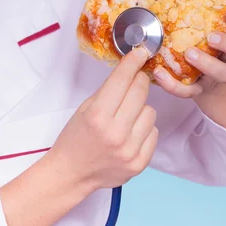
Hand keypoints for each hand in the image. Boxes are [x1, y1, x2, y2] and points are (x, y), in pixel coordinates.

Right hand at [47, 47, 157, 194]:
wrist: (71, 173)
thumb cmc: (75, 137)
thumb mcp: (85, 108)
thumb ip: (109, 91)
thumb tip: (132, 71)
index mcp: (97, 116)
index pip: (122, 80)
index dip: (133, 62)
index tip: (141, 52)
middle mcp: (116, 133)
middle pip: (141, 92)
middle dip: (138, 82)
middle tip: (133, 82)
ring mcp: (130, 150)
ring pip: (151, 111)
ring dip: (141, 109)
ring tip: (126, 117)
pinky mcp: (140, 163)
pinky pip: (154, 132)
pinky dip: (144, 129)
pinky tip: (130, 133)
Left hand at [153, 8, 225, 97]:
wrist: (204, 78)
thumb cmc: (204, 41)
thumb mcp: (209, 23)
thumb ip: (204, 6)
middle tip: (212, 37)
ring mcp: (217, 75)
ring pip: (223, 73)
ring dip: (207, 64)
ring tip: (189, 53)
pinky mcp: (199, 89)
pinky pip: (190, 90)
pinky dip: (174, 84)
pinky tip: (160, 73)